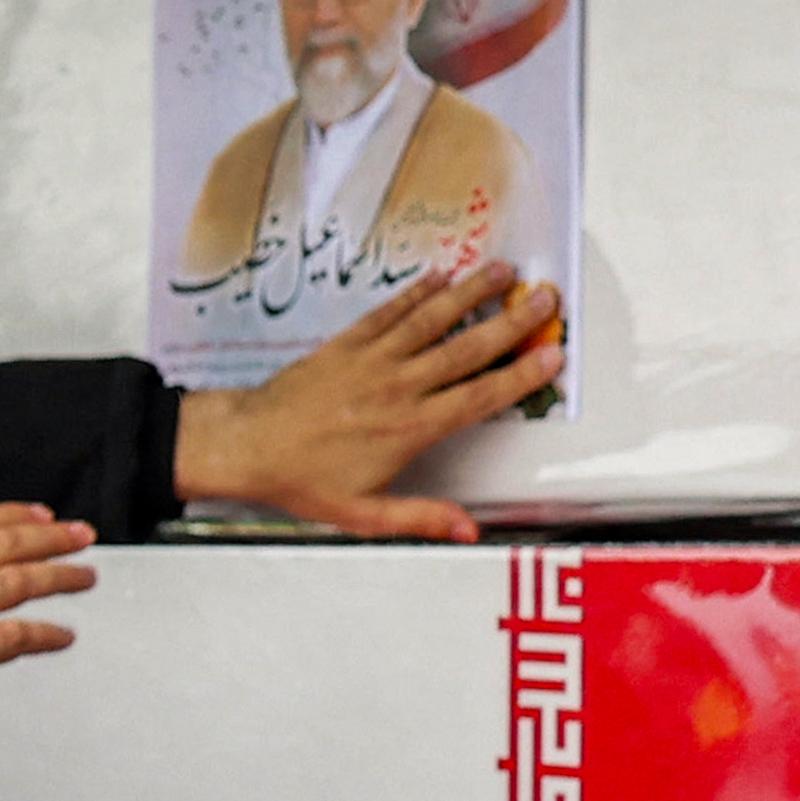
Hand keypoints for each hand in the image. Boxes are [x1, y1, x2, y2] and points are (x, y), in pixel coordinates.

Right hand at [0, 503, 97, 786]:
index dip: (9, 515)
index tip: (37, 515)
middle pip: (0, 544)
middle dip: (48, 537)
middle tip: (78, 536)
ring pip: (15, 581)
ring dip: (58, 576)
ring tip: (83, 577)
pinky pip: (14, 637)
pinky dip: (46, 634)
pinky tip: (61, 636)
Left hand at [178, 260, 558, 536]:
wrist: (247, 445)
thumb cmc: (301, 479)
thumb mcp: (364, 514)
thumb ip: (421, 517)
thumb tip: (466, 528)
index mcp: (410, 428)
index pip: (480, 397)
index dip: (521, 376)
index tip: (552, 356)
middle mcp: (397, 387)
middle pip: (467, 349)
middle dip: (511, 322)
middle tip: (545, 298)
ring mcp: (372, 360)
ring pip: (432, 320)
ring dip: (470, 293)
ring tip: (503, 271)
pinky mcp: (347, 344)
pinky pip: (388, 312)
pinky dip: (415, 292)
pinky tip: (439, 275)